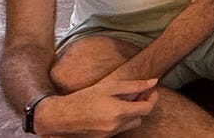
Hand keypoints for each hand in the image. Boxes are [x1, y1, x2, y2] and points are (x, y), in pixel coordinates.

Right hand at [33, 77, 158, 136]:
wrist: (60, 116)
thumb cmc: (83, 98)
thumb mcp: (109, 87)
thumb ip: (133, 85)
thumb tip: (153, 82)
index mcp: (119, 112)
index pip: (147, 108)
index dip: (153, 99)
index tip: (152, 91)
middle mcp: (116, 126)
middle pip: (140, 117)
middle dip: (141, 106)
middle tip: (135, 94)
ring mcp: (109, 134)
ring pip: (129, 125)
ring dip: (131, 114)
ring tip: (121, 101)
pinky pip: (118, 130)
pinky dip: (119, 120)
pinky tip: (110, 110)